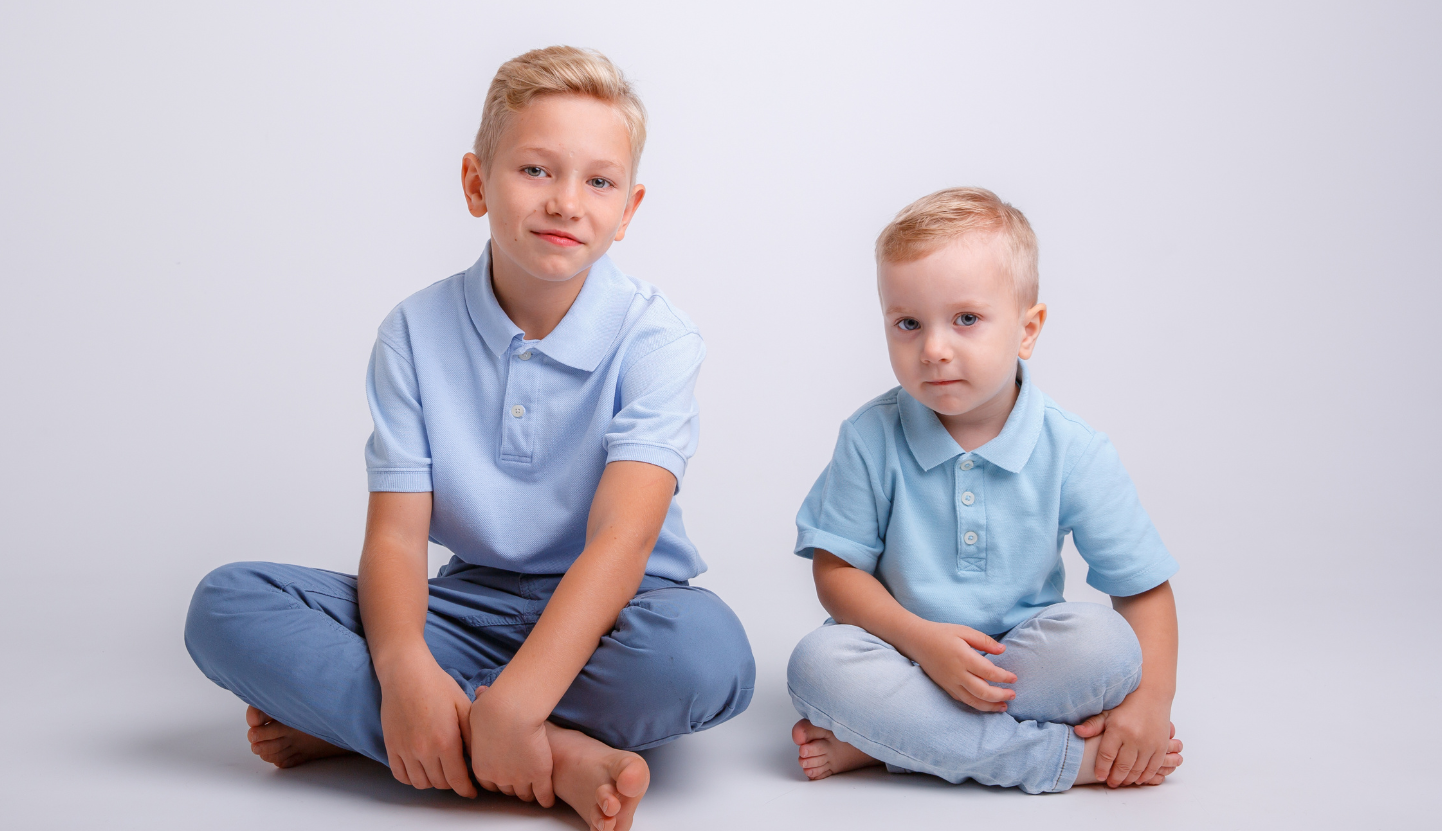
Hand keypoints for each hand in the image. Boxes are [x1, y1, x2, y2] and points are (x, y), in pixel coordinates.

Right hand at [376, 650, 477, 796]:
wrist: (406, 674)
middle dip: (452, 783)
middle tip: (459, 776)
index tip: (471, 791)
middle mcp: (424, 750)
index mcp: (446, 741)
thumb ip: (471, 735)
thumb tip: (478, 757)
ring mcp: (405, 750)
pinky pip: (401, 775)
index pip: (457, 779)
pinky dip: (412, 778)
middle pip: (440, 783)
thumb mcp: (463, 706)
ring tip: (441, 772)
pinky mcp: (391, 747)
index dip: (466, 790)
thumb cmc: (438, 685)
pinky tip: (421, 770)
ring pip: (421, 783)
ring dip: (433, 782)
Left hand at [467, 686, 555, 806]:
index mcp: (481, 768)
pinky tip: (548, 799)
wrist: (510, 712)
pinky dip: (546, 798)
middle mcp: (498, 778)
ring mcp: (519, 779)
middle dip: (513, 785)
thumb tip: (481, 693)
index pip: (489, 784)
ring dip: (529, 791)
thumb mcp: (480, 709)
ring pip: (525, 794)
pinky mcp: (539, 775)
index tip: (504, 772)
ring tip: (535, 788)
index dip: (497, 778)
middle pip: (507, 790)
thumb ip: (481, 709)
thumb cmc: (493, 707)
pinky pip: (543, 794)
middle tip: (521, 778)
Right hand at [906, 621, 1017, 711]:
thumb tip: (1003, 650)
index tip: (1014, 678)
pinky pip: (963, 700)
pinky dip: (977, 705)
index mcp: (964, 657)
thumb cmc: (942, 633)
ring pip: (973, 701)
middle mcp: (957, 673)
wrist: (916, 641)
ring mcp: (950, 683)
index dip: (1004, 677)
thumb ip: (984, 641)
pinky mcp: (946, 687)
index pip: (989, 672)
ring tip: (1003, 706)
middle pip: (983, 691)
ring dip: (991, 706)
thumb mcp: (964, 631)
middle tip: (1013, 694)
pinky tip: (986, 704)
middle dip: (1001, 695)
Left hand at [1074, 693, 1173, 786]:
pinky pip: (1153, 768)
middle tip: (1111, 783)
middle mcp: (1134, 738)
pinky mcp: (1161, 746)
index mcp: (1118, 729)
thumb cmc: (1127, 704)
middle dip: (1116, 778)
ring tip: (1123, 782)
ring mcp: (1149, 743)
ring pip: (1137, 770)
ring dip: (1129, 779)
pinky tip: (1138, 778)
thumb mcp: (1107, 712)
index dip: (1102, 769)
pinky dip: (1145, 776)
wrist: (1152, 695)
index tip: (1100, 776)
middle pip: (1122, 766)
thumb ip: (1093, 725)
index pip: (1106, 755)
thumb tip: (1077, 732)